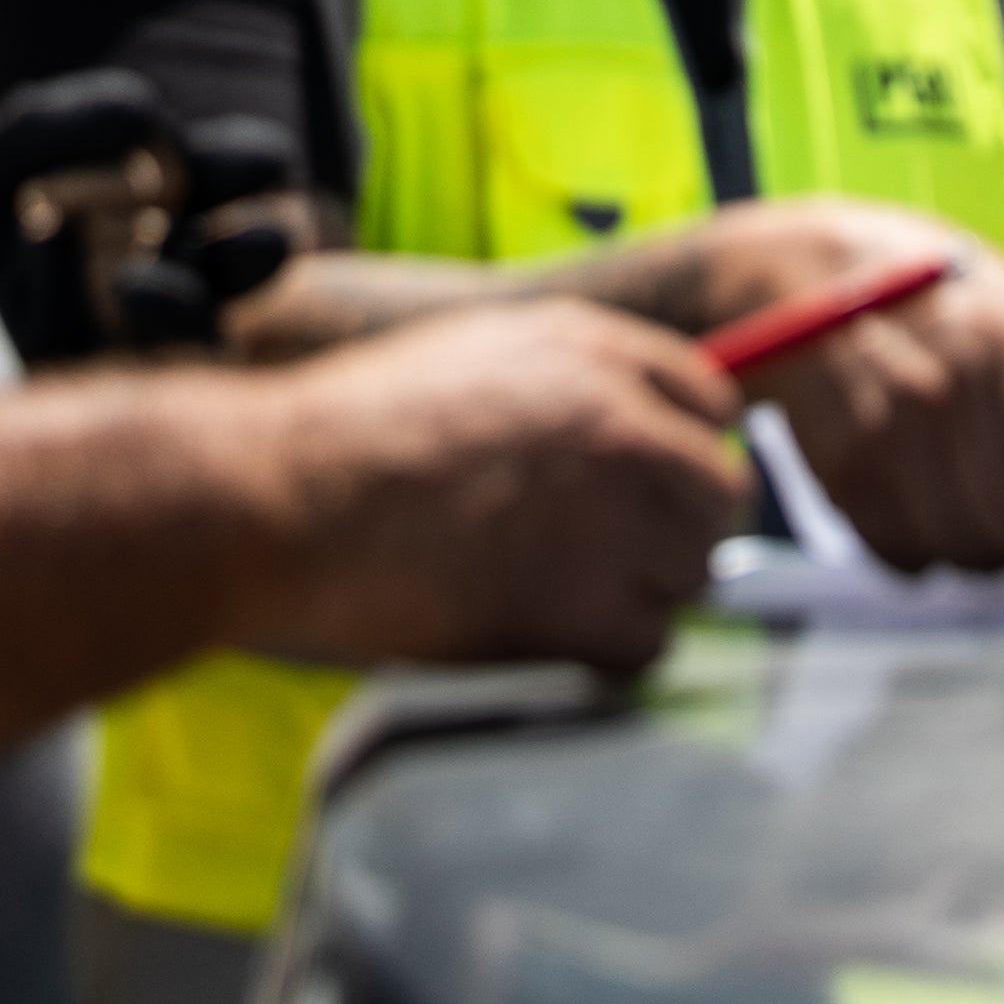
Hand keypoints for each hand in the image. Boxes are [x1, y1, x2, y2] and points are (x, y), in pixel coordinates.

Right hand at [257, 300, 752, 676]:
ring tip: (556, 591)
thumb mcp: (475, 356)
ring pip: (694, 575)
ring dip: (641, 593)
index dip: (680, 453)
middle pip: (718, 496)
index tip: (644, 489)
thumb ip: (567, 381)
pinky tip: (544, 633)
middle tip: (607, 557)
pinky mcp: (584, 605)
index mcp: (594, 350)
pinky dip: (608, 653)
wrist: (284, 497)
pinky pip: (648, 647)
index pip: (712, 405)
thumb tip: (638, 433)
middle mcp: (623, 423)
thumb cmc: (356, 431)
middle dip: (675, 530)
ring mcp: (612, 515)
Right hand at [760, 231, 1003, 594]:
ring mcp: (885, 428)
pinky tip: (939, 513)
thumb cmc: (941, 288)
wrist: (800, 271)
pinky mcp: (839, 467)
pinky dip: (933, 555)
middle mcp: (948, 382)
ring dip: (997, 561)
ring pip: (967, 551)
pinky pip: (906, 557)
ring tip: (1001, 524)